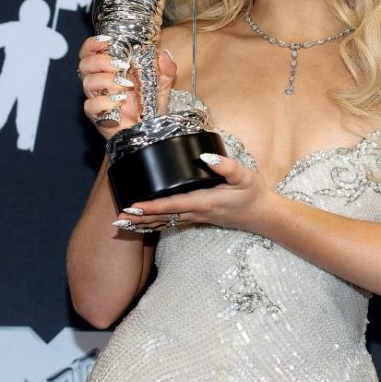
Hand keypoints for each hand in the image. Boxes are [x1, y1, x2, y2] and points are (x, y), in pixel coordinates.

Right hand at [78, 37, 174, 139]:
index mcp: (108, 69)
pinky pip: (91, 106)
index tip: (107, 41)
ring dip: (107, 80)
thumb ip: (166, 68)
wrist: (150, 129)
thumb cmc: (150, 104)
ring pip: (87, 83)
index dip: (93, 44)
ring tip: (126, 85)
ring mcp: (96, 98)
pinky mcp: (97, 115)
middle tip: (122, 65)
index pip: (90, 52)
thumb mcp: (162, 83)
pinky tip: (120, 100)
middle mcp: (99, 82)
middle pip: (85, 64)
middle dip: (102, 61)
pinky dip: (105, 101)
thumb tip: (164, 54)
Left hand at [111, 153, 277, 232]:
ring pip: (165, 221)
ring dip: (144, 223)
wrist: (263, 215)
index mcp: (204, 201)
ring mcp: (197, 217)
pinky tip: (146, 223)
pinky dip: (156, 223)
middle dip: (140, 218)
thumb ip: (226, 166)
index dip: (151, 207)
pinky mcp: (199, 217)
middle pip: (162, 217)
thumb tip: (205, 157)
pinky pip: (172, 222)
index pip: (171, 205)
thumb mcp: (244, 177)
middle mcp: (197, 212)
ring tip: (124, 223)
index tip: (133, 207)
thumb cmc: (253, 195)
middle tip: (117, 219)